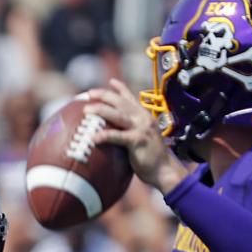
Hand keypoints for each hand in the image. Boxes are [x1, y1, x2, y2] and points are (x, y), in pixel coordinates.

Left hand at [84, 79, 187, 193]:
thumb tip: (114, 133)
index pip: (131, 99)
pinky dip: (105, 135)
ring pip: (118, 115)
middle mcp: (143, 119)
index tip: (110, 81)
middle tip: (89, 93)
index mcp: (144, 117)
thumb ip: (130, 132)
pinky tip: (93, 137)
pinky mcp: (137, 141)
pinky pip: (118, 136)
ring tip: (86, 110)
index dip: (121, 89)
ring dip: (101, 110)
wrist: (165, 170)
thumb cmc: (151, 158)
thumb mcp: (142, 139)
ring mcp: (141, 129)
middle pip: (121, 102)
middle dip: (104, 95)